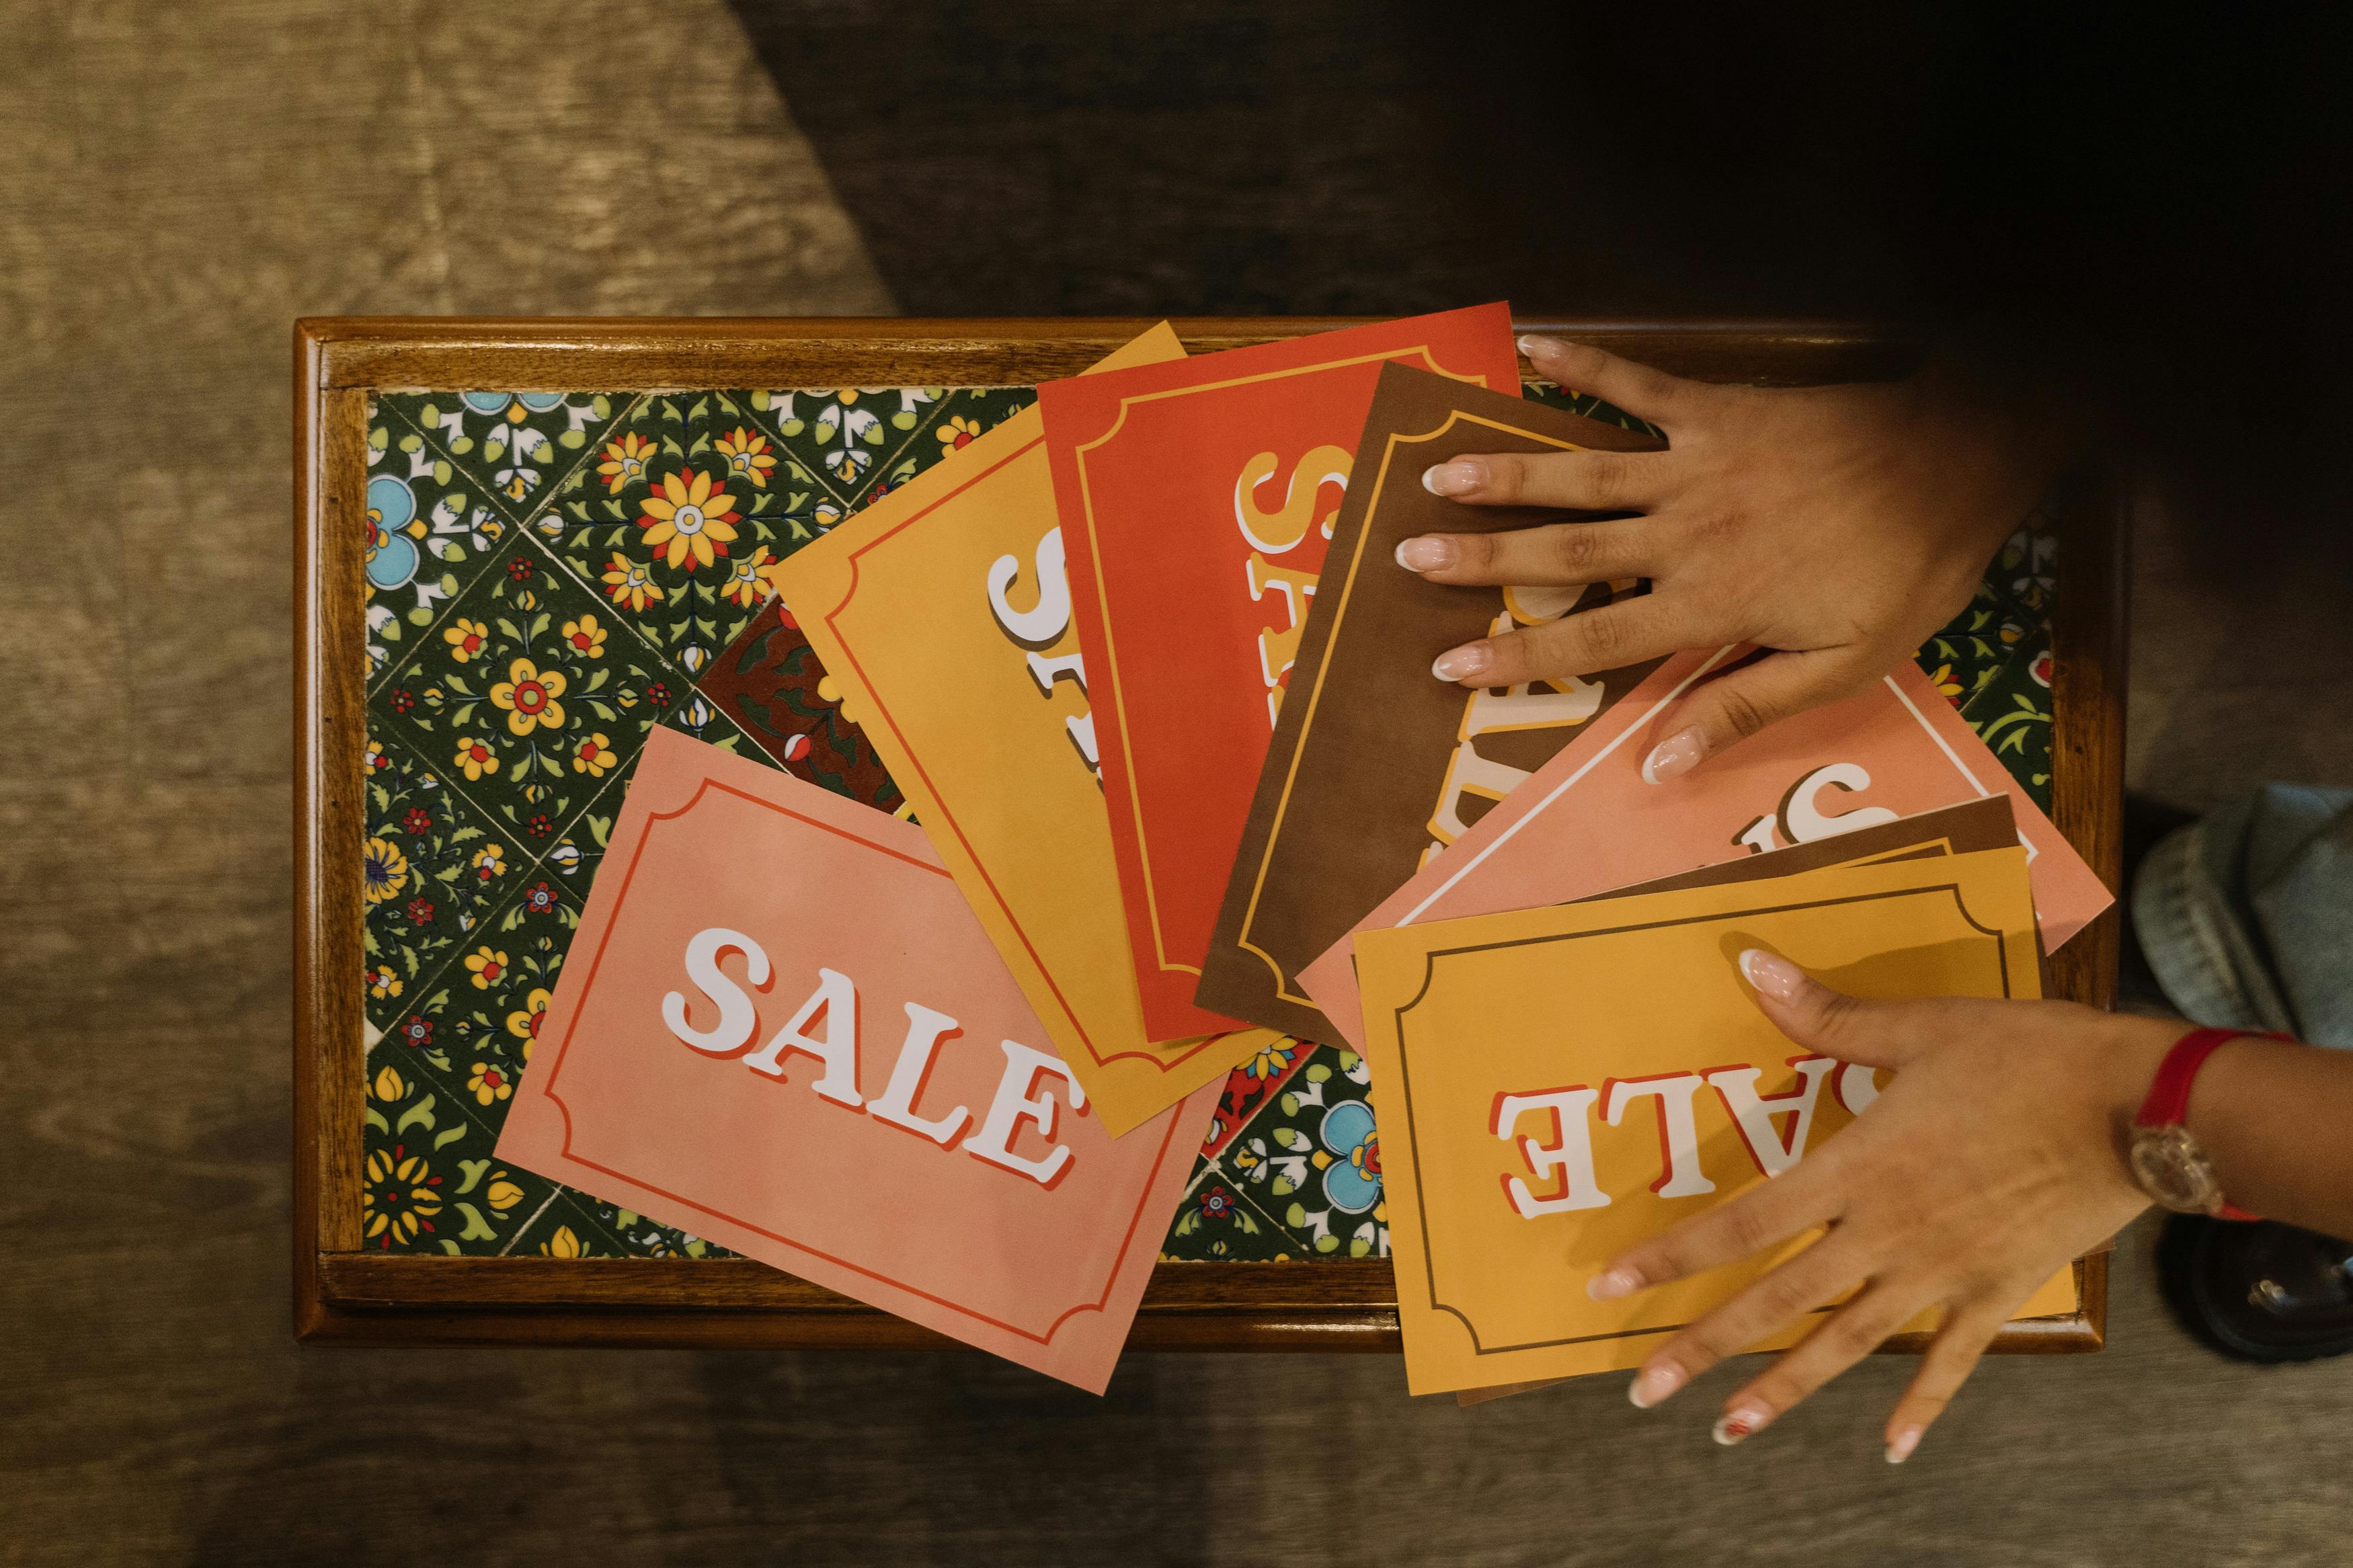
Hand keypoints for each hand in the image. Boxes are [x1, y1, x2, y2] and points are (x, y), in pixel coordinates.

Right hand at [1398, 335, 2068, 779]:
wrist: (1958, 461)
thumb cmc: (1905, 574)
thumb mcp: (1842, 665)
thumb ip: (1745, 707)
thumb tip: (1658, 764)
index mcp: (1709, 601)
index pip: (1592, 637)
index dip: (1515, 654)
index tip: (1449, 665)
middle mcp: (1684, 532)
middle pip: (1563, 550)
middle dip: (1480, 557)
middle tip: (1406, 559)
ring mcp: (1696, 464)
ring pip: (1583, 472)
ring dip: (1508, 471)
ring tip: (1439, 473)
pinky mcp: (1719, 409)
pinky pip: (1640, 385)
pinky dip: (1587, 365)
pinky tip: (1536, 344)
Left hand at [1590, 949, 2164, 1462]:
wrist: (2135, 1107)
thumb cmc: (2024, 1056)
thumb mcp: (1919, 1026)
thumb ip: (1827, 1014)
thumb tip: (1748, 962)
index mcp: (1855, 1168)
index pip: (1741, 1223)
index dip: (1670, 1255)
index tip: (1609, 1288)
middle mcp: (1884, 1233)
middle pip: (1775, 1300)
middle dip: (1702, 1347)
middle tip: (1642, 1391)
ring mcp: (1939, 1272)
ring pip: (1843, 1343)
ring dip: (1783, 1390)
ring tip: (1726, 1431)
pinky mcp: (1996, 1292)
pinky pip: (1949, 1361)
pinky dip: (1919, 1405)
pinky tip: (1890, 1448)